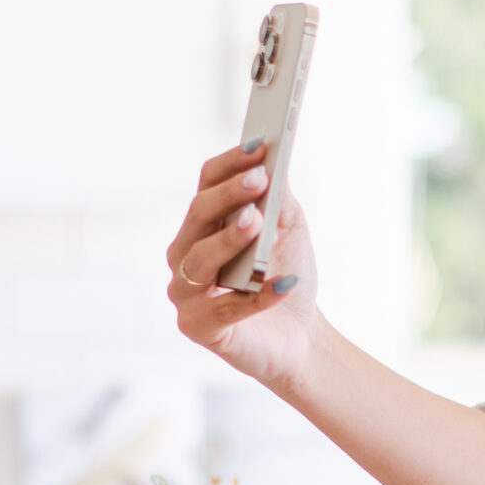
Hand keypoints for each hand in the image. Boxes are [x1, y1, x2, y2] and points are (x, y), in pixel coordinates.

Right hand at [167, 141, 322, 390]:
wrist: (299, 338)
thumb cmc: (284, 275)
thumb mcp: (287, 231)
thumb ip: (278, 199)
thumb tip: (272, 164)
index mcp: (202, 226)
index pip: (206, 185)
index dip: (230, 165)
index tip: (258, 146)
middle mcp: (185, 255)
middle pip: (200, 216)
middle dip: (229, 196)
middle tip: (259, 179)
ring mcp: (186, 293)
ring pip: (202, 260)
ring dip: (230, 239)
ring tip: (256, 221)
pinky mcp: (199, 328)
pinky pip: (228, 308)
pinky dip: (258, 296)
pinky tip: (284, 283)